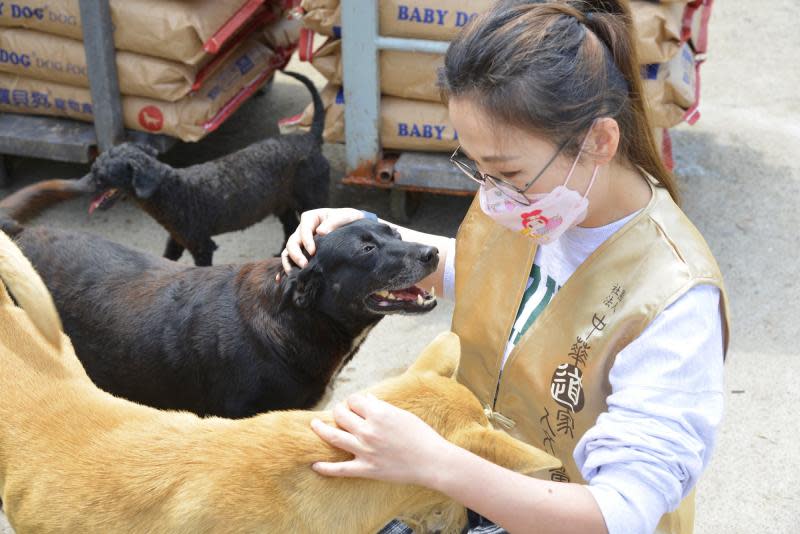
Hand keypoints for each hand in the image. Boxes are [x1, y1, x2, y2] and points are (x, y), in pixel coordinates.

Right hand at [281, 208, 363, 272]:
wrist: (352, 226)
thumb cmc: (348, 219)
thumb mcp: (345, 217)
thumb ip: (333, 222)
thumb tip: (320, 232)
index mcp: (310, 218)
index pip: (304, 229)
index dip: (306, 241)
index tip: (313, 252)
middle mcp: (302, 229)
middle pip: (292, 242)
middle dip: (296, 254)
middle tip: (305, 265)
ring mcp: (301, 241)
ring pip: (288, 251)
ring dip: (289, 263)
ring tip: (296, 274)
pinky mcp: (303, 251)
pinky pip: (291, 259)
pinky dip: (287, 267)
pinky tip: (285, 278)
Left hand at [311, 393, 452, 485]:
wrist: (432, 461)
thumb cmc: (421, 435)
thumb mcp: (402, 414)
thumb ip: (381, 407)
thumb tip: (366, 400)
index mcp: (378, 413)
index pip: (354, 400)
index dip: (354, 401)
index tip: (355, 404)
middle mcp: (368, 430)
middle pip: (341, 414)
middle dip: (339, 411)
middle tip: (340, 413)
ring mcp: (365, 450)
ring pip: (334, 437)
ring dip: (321, 430)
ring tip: (315, 426)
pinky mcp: (365, 469)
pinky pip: (340, 469)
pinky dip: (325, 468)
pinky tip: (315, 465)